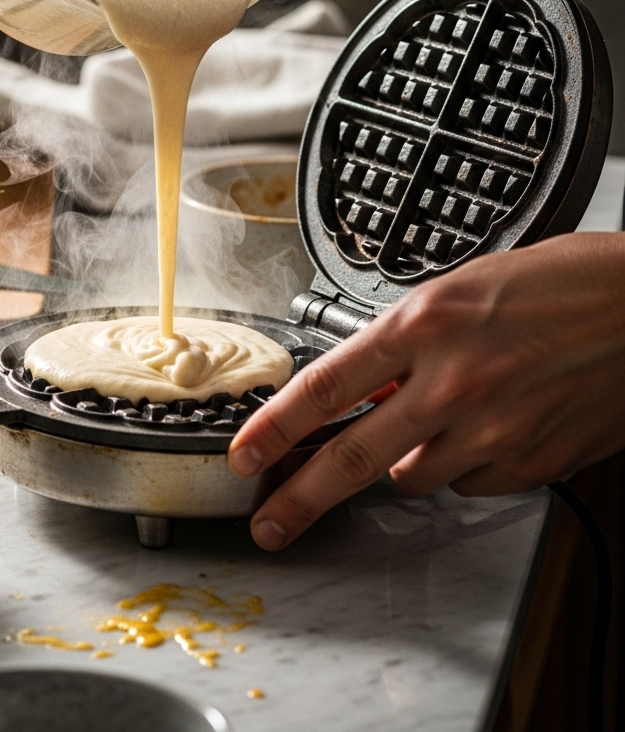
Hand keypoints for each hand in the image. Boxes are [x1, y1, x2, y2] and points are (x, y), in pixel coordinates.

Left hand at [228, 233, 624, 549]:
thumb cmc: (561, 283)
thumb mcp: (463, 289)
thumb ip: (407, 341)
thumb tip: (367, 386)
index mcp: (425, 324)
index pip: (326, 387)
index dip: (274, 426)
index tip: (245, 453)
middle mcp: (451, 383)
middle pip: (353, 457)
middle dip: (300, 499)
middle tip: (268, 524)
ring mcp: (493, 431)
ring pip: (414, 476)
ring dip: (408, 459)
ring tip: (447, 416)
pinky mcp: (530, 464)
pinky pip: (472, 482)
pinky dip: (468, 463)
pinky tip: (495, 424)